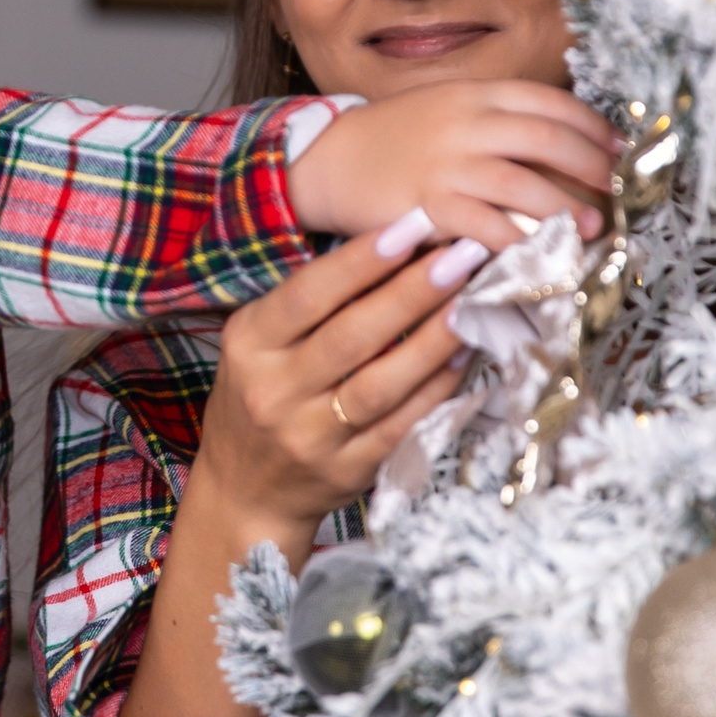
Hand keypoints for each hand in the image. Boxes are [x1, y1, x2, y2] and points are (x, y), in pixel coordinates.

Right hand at [191, 206, 476, 535]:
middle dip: (412, 290)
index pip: (309, 294)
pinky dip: (435, 390)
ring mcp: (310, 436)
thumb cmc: (260, 395)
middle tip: (463, 254)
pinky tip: (462, 357)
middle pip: (351, 335)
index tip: (413, 226)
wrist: (244, 490)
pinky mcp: (346, 472)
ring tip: (471, 301)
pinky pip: (400, 427)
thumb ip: (309, 302)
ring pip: (381, 384)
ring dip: (432, 340)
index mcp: (250, 345)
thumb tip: (393, 246)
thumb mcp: (260, 342)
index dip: (362, 260)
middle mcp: (275, 391)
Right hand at [287, 79, 621, 247]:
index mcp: (476, 93)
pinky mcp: (428, 204)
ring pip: (524, 184)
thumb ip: (497, 119)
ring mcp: (447, 163)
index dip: (593, 127)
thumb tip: (563, 144)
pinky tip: (541, 254)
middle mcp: (466, 122)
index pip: (551, 102)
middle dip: (592, 168)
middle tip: (617, 193)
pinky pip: (485, 226)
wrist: (329, 159)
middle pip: (548, 140)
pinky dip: (519, 241)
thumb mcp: (448, 109)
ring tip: (594, 230)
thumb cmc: (397, 139)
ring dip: (568, 209)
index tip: (620, 150)